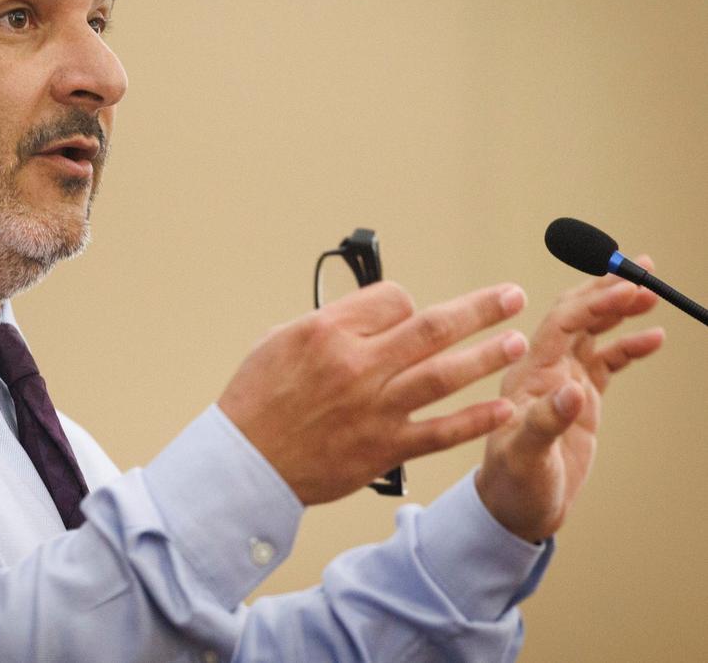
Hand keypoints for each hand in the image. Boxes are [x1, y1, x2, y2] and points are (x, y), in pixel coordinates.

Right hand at [219, 281, 528, 504]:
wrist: (244, 465)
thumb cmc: (255, 402)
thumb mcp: (277, 342)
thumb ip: (326, 324)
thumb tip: (364, 315)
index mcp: (328, 332)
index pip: (393, 300)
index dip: (408, 302)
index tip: (412, 311)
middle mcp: (357, 365)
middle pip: (433, 327)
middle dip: (480, 308)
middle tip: (511, 296)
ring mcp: (374, 408)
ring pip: (444, 375)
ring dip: (487, 356)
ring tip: (517, 342)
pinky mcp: (383, 448)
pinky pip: (439, 432)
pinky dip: (475, 420)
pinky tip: (502, 407)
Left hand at [476, 259, 664, 542]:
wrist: (514, 509)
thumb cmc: (511, 483)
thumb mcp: (526, 456)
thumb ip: (547, 423)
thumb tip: (574, 391)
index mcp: (527, 375)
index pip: (561, 324)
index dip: (593, 303)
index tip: (627, 287)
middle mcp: (543, 370)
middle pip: (576, 317)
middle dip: (606, 292)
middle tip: (642, 270)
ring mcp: (562, 381)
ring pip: (591, 333)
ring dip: (618, 312)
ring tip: (651, 293)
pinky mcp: (578, 399)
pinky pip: (605, 362)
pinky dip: (627, 346)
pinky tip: (652, 337)